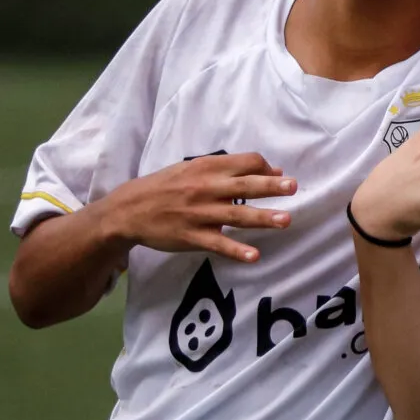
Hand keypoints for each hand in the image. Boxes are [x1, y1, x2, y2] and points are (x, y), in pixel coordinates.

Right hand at [94, 152, 296, 264]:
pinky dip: (236, 250)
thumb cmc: (166, 187)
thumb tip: (272, 171)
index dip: (264, 169)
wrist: (127, 210)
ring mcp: (199, 214)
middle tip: (293, 188)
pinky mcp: (192, 237)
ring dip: (262, 218)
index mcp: (206, 168)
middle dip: (269, 187)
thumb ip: (229, 169)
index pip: (244, 163)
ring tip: (286, 220)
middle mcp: (204, 189)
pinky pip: (218, 244)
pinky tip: (254, 256)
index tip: (280, 177)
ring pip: (236, 216)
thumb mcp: (192, 170)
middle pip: (243, 186)